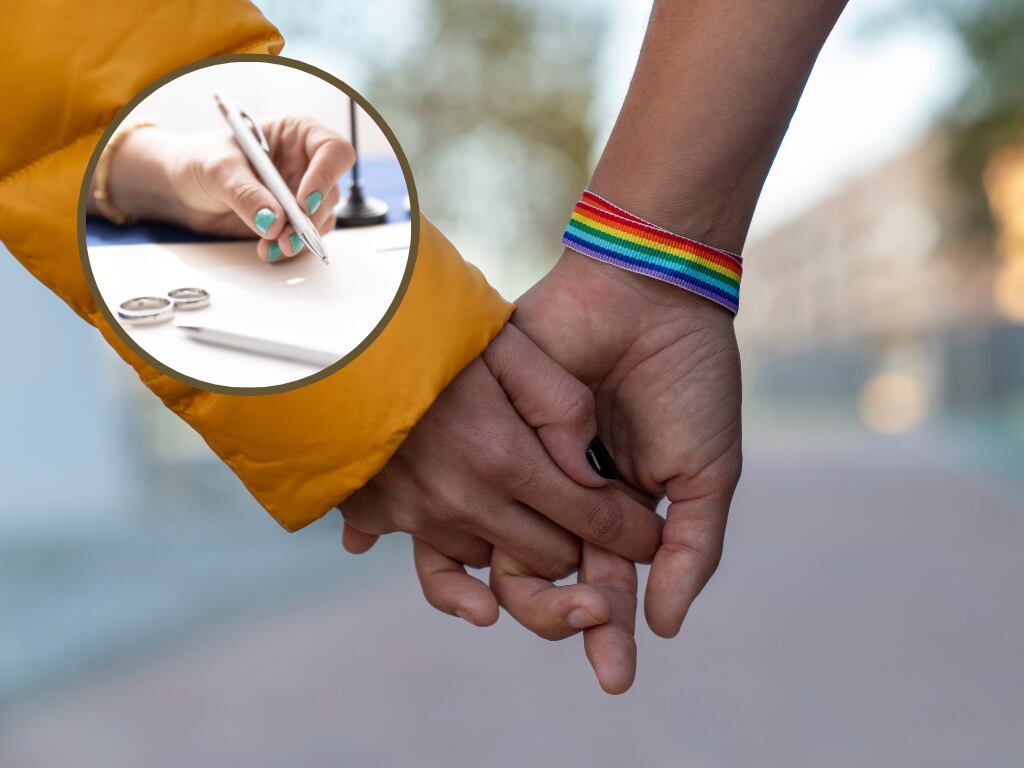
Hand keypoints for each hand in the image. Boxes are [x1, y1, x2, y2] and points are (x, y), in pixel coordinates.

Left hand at [95, 115, 352, 261]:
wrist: (182, 188)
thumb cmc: (199, 159)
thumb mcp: (218, 168)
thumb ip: (246, 193)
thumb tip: (273, 221)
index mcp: (296, 133)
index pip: (333, 150)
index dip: (325, 177)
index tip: (303, 203)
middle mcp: (306, 163)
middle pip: (331, 191)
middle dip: (310, 218)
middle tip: (287, 237)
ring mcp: (301, 193)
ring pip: (322, 218)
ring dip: (301, 237)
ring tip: (273, 247)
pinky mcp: (292, 220)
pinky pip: (304, 237)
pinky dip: (289, 248)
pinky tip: (269, 251)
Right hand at [338, 324, 663, 596]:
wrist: (327, 336)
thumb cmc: (426, 330)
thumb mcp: (508, 343)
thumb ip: (562, 402)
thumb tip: (589, 467)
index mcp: (500, 455)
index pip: (586, 519)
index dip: (627, 532)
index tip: (648, 536)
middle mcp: (459, 500)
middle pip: (547, 557)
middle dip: (581, 547)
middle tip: (596, 528)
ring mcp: (416, 514)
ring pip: (496, 562)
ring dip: (521, 544)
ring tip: (531, 511)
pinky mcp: (380, 517)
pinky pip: (439, 561)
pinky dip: (465, 549)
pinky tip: (476, 531)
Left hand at [405, 249, 739, 692]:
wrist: (647, 298)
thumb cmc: (686, 383)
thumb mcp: (706, 473)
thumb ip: (690, 551)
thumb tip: (663, 627)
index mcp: (615, 513)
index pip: (604, 587)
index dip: (609, 632)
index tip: (614, 676)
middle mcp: (563, 498)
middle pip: (546, 580)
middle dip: (564, 614)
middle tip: (590, 618)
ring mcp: (523, 466)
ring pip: (500, 549)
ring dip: (519, 587)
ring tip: (523, 605)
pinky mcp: (487, 431)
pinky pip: (467, 493)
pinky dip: (461, 530)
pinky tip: (463, 564)